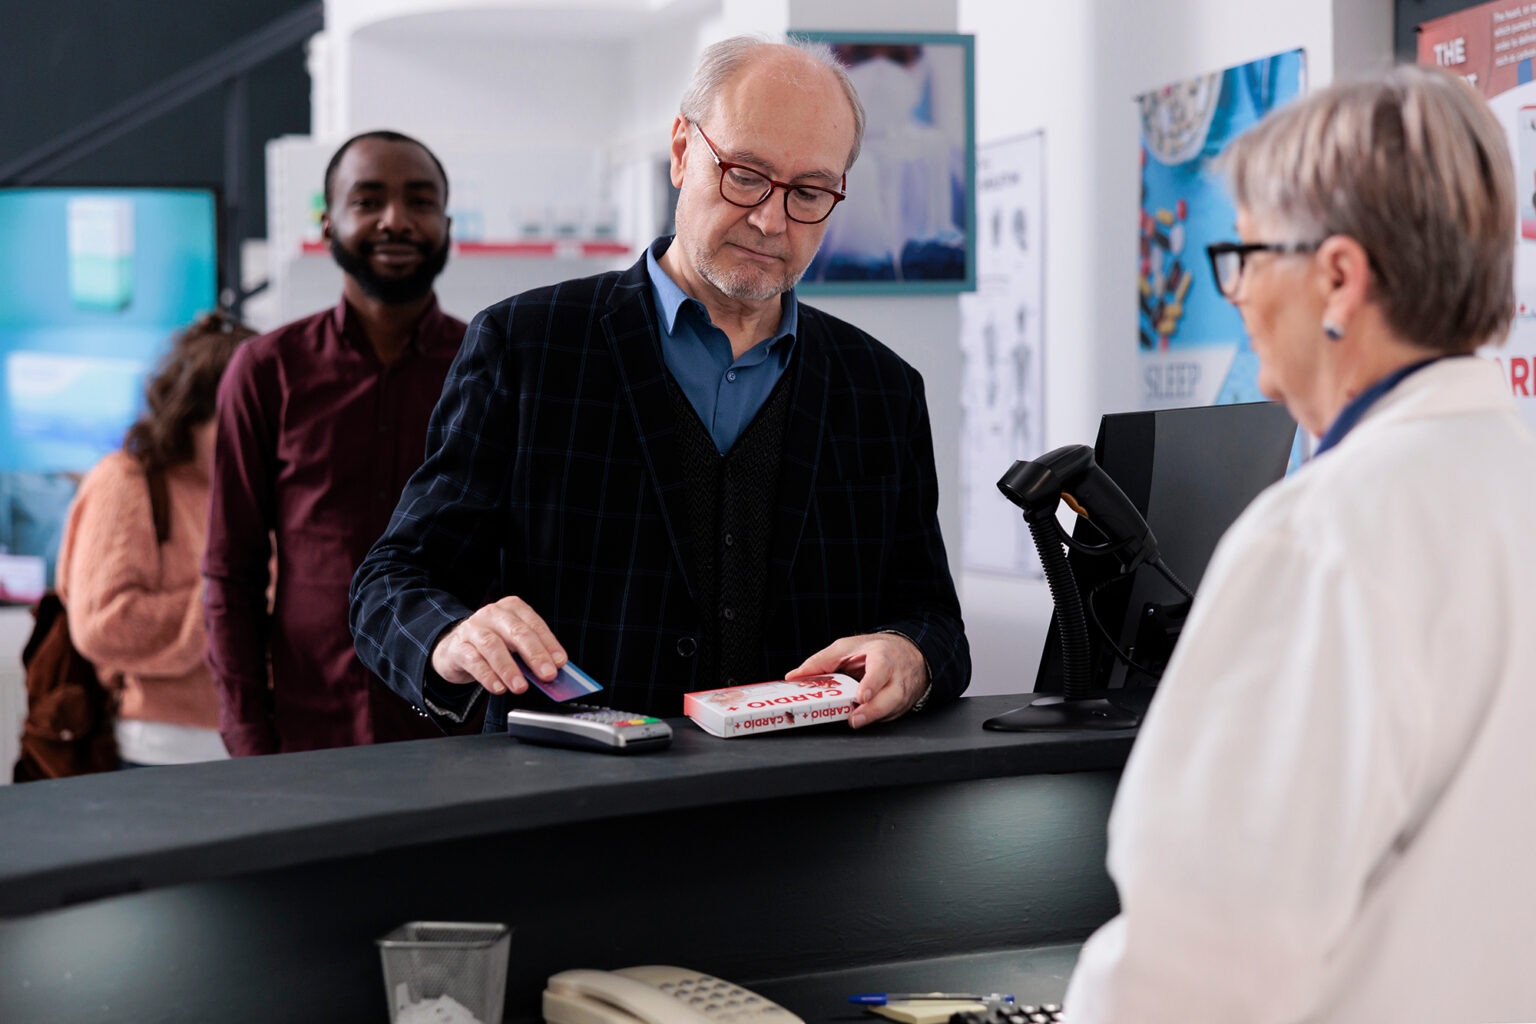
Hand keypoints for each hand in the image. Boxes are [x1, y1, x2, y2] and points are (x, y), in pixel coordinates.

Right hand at [430, 596, 566, 695]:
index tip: (560, 662)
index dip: (549, 644)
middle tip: (547, 674)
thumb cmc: (493, 643)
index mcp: (512, 608)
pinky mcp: (458, 647)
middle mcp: (492, 614)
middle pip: (516, 632)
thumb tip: (551, 672)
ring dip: (509, 669)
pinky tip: (498, 688)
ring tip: (521, 687)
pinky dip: (488, 676)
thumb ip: (531, 653)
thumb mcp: (513, 643)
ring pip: (493, 646)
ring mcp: (473, 629)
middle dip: (535, 655)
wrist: (456, 647)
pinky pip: (474, 661)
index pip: (534, 624)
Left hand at [785, 632, 927, 728]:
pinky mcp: (901, 707)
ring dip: (873, 717)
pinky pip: (889, 716)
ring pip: (892, 710)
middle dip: (872, 711)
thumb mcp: (846, 647)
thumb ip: (820, 662)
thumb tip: (794, 676)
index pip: (881, 670)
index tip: (861, 696)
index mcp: (883, 656)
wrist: (906, 653)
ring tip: (856, 721)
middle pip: (890, 697)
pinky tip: (864, 717)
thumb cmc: (874, 650)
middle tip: (854, 719)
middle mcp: (897, 676)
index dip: (872, 684)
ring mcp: (902, 693)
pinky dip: (876, 718)